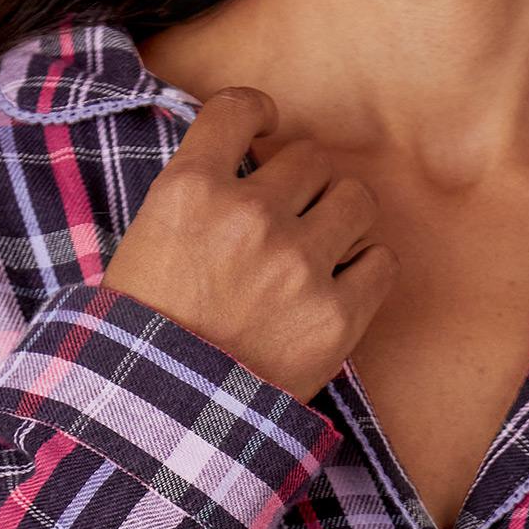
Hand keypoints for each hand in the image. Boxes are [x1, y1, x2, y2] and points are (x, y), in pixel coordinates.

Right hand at [99, 85, 398, 403]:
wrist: (165, 420)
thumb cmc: (150, 338)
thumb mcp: (146, 245)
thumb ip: (197, 196)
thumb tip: (247, 164)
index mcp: (191, 190)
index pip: (239, 108)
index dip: (260, 112)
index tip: (266, 127)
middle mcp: (249, 216)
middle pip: (310, 157)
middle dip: (305, 183)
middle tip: (294, 216)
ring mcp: (297, 266)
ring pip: (355, 198)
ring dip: (343, 217)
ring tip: (325, 248)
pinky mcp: (335, 316)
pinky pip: (382, 261)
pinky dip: (369, 267)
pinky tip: (347, 282)